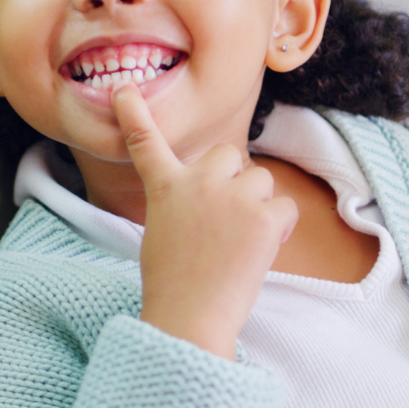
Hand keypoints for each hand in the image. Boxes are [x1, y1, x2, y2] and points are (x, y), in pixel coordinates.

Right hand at [112, 83, 297, 359]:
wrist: (190, 317)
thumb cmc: (175, 284)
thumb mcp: (163, 233)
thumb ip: (183, 203)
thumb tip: (216, 199)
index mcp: (165, 188)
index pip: (147, 143)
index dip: (134, 114)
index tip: (124, 89)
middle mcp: (197, 183)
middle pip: (229, 154)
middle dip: (235, 178)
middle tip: (227, 215)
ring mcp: (232, 196)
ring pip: (261, 180)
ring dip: (257, 205)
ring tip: (240, 242)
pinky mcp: (263, 217)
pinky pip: (285, 207)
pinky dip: (279, 229)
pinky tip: (260, 251)